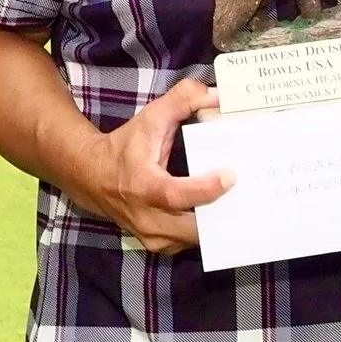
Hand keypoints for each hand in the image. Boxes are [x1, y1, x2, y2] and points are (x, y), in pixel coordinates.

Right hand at [62, 77, 235, 255]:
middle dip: (221, 213)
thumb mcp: (151, 117)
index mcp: (143, 186)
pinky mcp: (158, 245)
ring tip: (241, 204)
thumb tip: (216, 96)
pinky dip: (207, 231)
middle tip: (249, 194)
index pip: (175, 195)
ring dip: (218, 224)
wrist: (92, 177)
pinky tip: (222, 213)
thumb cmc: (126, 146)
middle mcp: (146, 217)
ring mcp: (152, 236)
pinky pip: (189, 244)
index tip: (230, 176)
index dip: (204, 189)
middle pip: (192, 228)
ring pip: (194, 239)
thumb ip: (182, 100)